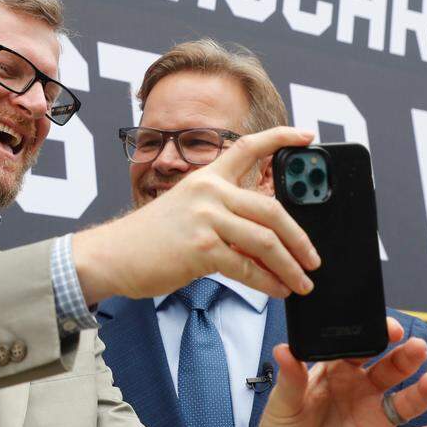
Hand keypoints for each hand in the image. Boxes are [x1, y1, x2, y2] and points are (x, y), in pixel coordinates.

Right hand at [72, 126, 319, 304]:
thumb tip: (266, 239)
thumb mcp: (187, 211)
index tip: (306, 135)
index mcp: (206, 177)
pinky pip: (247, 267)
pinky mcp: (202, 248)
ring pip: (266, 240)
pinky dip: (268, 282)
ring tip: (302, 282)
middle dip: (300, 238)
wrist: (113, 255)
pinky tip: (277, 290)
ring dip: (290, 266)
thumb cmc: (149, 239)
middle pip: (272, 208)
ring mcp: (206, 218)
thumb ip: (223, 215)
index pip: (248, 147)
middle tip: (313, 257)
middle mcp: (208, 192)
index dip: (280, 138)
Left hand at [243, 318, 426, 426]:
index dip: (374, 337)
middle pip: (389, 369)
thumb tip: (284, 349)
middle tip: (415, 345)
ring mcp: (376, 417)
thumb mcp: (283, 403)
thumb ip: (290, 379)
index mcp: (336, 372)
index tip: (387, 328)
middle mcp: (361, 390)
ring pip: (407, 400)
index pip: (360, 349)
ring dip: (423, 390)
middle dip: (404, 357)